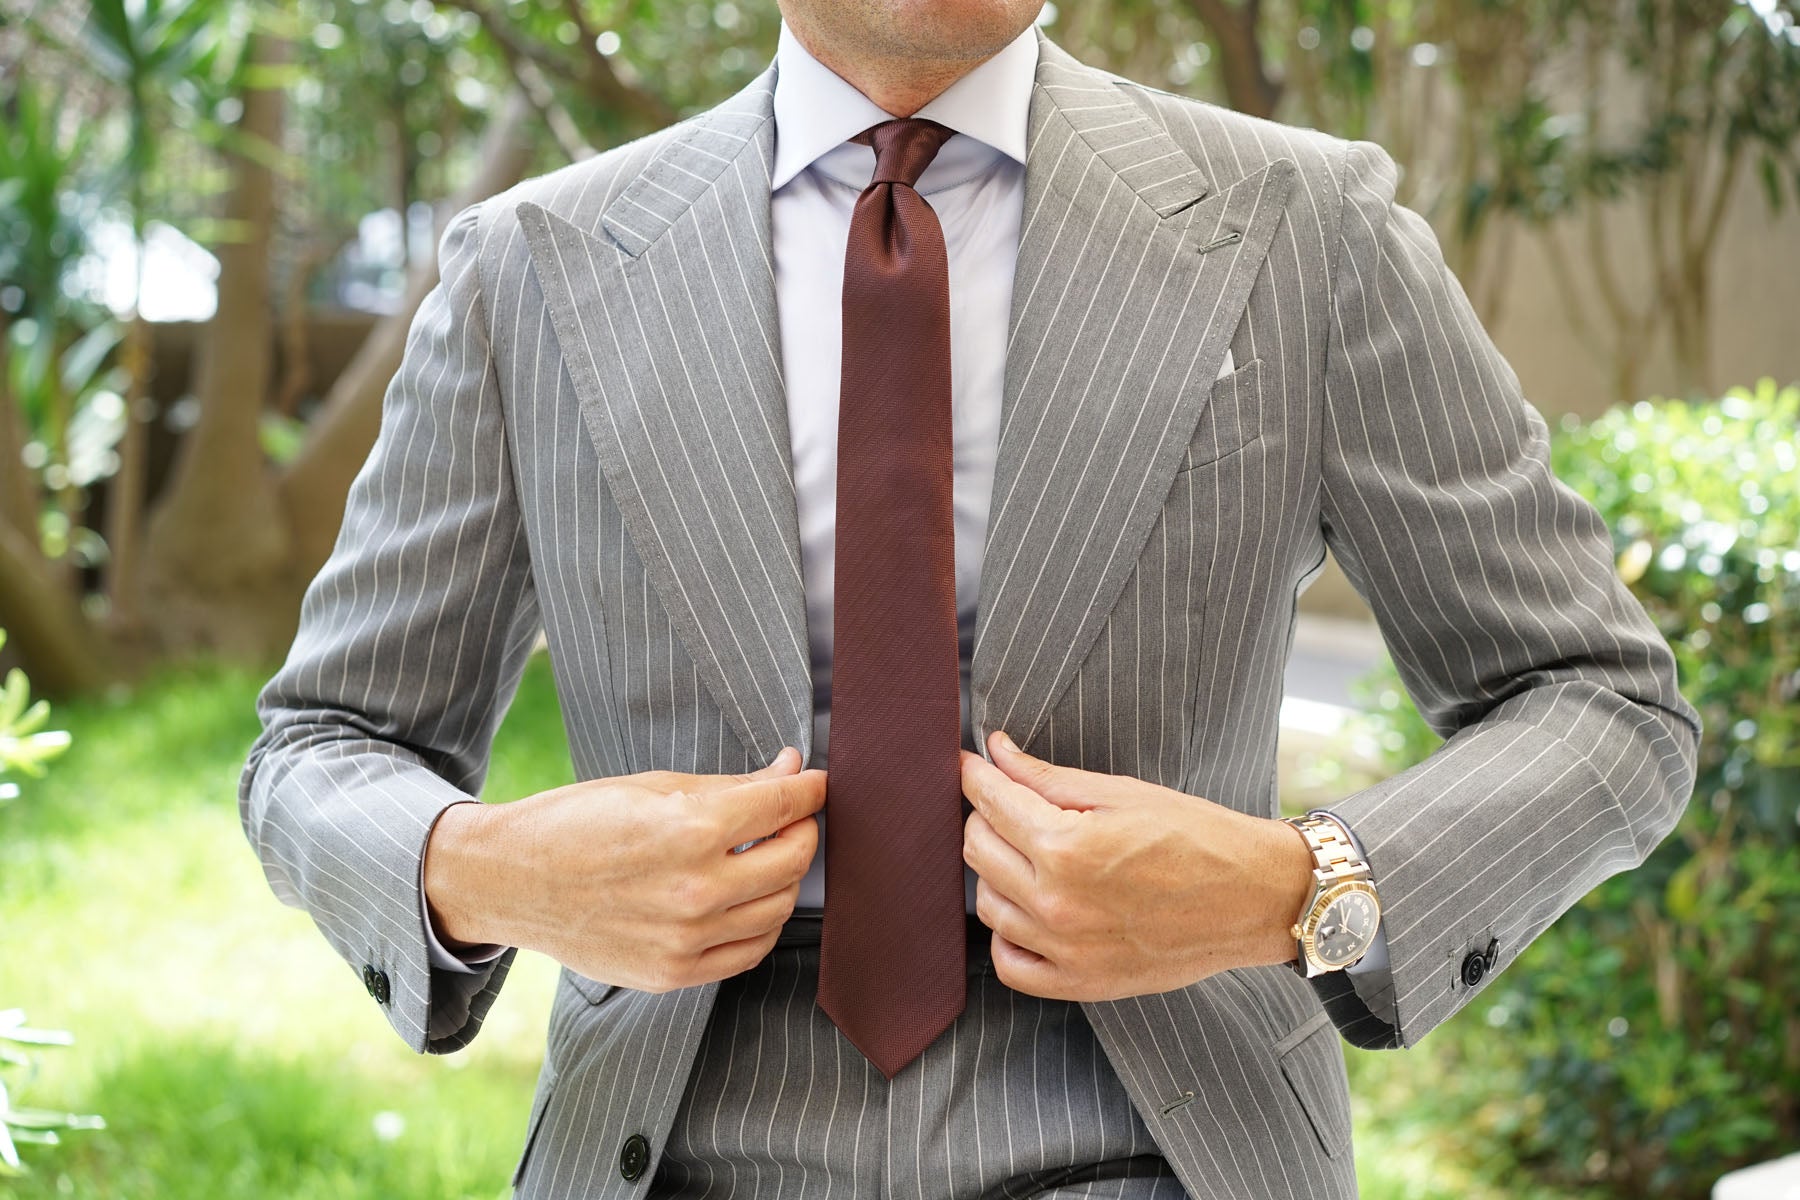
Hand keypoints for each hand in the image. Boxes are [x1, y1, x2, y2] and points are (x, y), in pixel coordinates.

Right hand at [425, 747, 824, 991]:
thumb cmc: (578, 821)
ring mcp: (687, 939)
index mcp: (691, 831)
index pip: (784, 806)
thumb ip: (732, 786)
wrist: (512, 881)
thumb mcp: (654, 786)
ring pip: (780, 908)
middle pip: (793, 860)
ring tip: (764, 854)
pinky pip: (749, 951)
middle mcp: (696, 890)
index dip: (811, 789)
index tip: (817, 782)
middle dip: (803, 830)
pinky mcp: (674, 973)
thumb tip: (791, 771)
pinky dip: (762, 922)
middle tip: (792, 815)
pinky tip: (747, 898)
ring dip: (785, 877)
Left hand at [960, 731, 1311, 1000]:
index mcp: (1067, 847)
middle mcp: (1057, 903)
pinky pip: (1010, 964)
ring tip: (1028, 853)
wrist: (1253, 897)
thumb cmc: (1196, 835)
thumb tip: (996, 753)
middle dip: (985, 817)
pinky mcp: (1080, 983)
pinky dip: (1008, 934)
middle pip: (977, 850)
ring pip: (986, 904)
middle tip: (1008, 803)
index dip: (975, 775)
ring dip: (995, 872)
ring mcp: (1065, 950)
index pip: (990, 803)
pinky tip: (1029, 909)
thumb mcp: (1121, 792)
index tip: (970, 763)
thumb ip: (1047, 777)